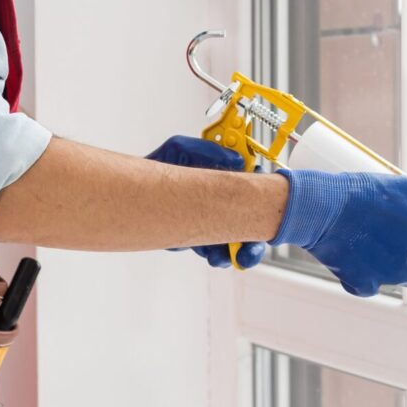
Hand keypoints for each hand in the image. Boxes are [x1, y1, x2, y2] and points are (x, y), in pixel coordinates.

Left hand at [147, 136, 265, 268]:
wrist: (135, 187)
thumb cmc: (160, 163)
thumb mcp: (180, 149)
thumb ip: (204, 150)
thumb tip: (235, 159)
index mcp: (227, 179)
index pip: (254, 190)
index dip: (265, 201)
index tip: (270, 212)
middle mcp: (224, 202)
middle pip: (250, 223)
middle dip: (254, 240)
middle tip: (251, 247)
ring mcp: (213, 221)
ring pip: (235, 242)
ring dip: (237, 253)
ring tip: (229, 256)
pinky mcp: (199, 236)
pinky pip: (215, 251)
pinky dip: (218, 256)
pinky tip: (215, 256)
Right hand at [270, 170, 406, 338]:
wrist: (323, 208)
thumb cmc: (373, 198)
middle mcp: (406, 276)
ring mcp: (380, 282)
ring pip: (396, 275)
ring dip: (395, 258)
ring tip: (378, 226)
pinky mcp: (355, 282)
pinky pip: (368, 277)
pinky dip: (366, 263)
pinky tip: (355, 240)